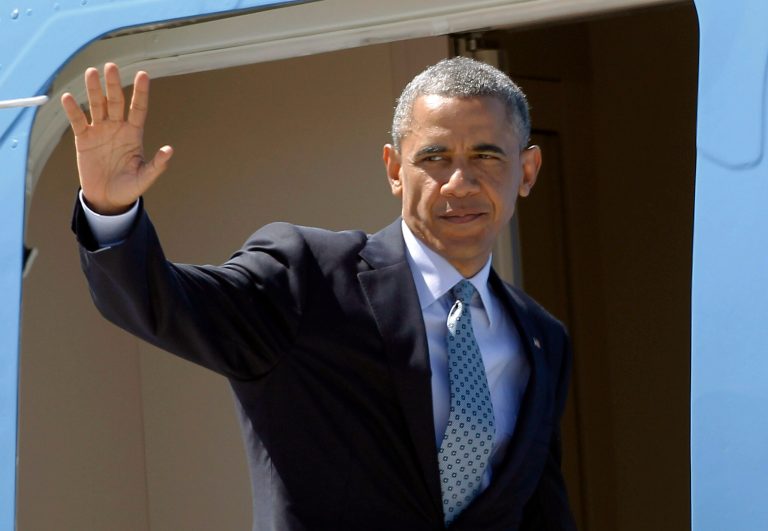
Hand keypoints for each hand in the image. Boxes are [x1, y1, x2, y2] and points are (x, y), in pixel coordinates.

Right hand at [61, 63, 172, 214]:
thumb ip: (157, 165)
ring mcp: (100, 131)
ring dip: (93, 90)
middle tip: (111, 66)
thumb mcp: (145, 178)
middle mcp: (117, 128)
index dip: (140, 92)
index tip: (143, 74)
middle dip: (113, 85)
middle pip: (115, 101)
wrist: (107, 199)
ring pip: (97, 106)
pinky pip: (78, 121)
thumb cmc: (129, 188)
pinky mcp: (84, 139)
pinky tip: (68, 97)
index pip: (138, 109)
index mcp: (134, 134)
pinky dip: (73, 110)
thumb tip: (169, 150)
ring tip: (91, 72)